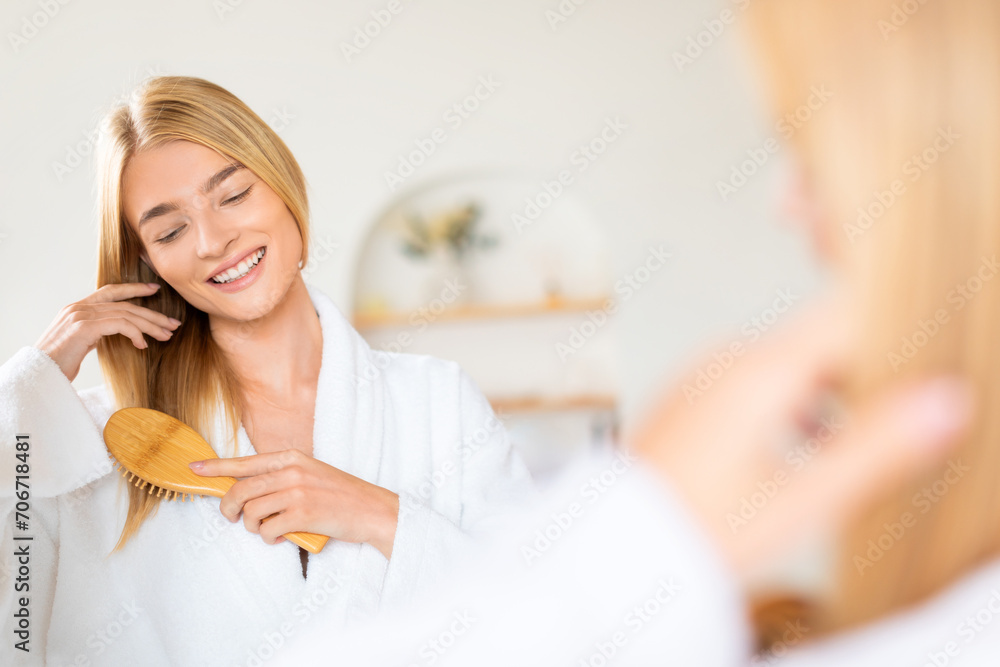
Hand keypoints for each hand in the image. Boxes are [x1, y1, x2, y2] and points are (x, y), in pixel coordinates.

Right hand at [33, 282, 180, 381]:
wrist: (38, 373)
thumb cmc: (58, 363)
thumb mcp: (79, 342)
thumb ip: (95, 332)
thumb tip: (113, 332)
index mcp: (78, 308)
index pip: (110, 291)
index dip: (134, 288)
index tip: (154, 289)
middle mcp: (79, 307)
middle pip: (125, 304)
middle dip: (152, 314)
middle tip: (173, 323)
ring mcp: (81, 315)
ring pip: (126, 314)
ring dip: (150, 325)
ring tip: (167, 335)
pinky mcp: (85, 327)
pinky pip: (120, 324)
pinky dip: (136, 333)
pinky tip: (143, 345)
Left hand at [189, 449, 399, 558]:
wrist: (373, 510)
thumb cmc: (342, 495)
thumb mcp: (312, 474)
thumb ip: (282, 477)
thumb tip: (247, 491)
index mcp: (293, 458)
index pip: (246, 462)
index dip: (216, 466)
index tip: (195, 468)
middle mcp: (291, 471)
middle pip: (240, 490)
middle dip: (228, 509)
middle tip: (232, 519)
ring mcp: (296, 492)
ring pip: (250, 512)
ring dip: (253, 527)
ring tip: (268, 529)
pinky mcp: (302, 514)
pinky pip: (266, 530)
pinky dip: (269, 538)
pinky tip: (282, 536)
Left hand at [630, 300, 973, 582]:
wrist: (619, 547)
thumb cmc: (697, 526)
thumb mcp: (801, 497)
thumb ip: (876, 446)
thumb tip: (939, 403)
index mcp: (758, 368)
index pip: (843, 315)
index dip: (888, 333)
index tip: (913, 363)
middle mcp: (727, 359)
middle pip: (817, 340)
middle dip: (862, 372)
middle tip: (890, 418)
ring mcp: (704, 376)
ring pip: (787, 364)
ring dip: (826, 396)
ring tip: (851, 442)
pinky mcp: (691, 399)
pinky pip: (754, 384)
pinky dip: (790, 407)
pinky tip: (801, 449)